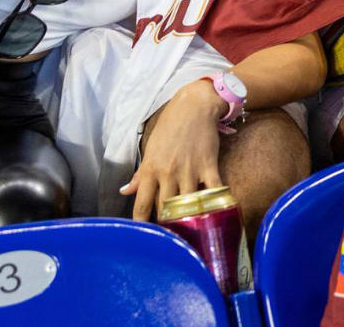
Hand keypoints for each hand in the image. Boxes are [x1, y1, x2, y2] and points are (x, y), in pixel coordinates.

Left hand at [122, 81, 225, 221]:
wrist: (194, 107)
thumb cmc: (170, 127)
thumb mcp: (150, 149)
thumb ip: (140, 174)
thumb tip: (125, 191)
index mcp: (151, 169)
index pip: (142, 203)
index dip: (141, 222)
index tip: (143, 234)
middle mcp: (168, 173)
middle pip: (165, 208)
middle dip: (167, 224)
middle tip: (170, 235)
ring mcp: (189, 170)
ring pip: (187, 203)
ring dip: (189, 218)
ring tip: (191, 230)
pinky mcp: (208, 166)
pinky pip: (213, 190)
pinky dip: (216, 203)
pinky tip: (218, 214)